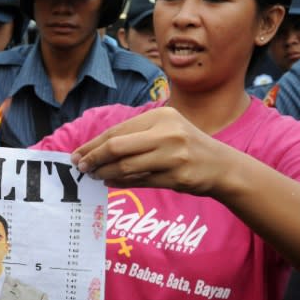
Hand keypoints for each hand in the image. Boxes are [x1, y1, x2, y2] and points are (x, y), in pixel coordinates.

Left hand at [70, 106, 231, 195]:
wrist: (222, 166)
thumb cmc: (186, 146)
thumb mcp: (165, 130)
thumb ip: (134, 136)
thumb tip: (96, 150)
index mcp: (161, 116)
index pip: (117, 131)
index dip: (93, 144)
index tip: (77, 154)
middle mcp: (167, 133)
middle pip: (117, 147)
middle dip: (94, 158)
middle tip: (81, 168)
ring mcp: (173, 156)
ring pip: (126, 167)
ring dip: (105, 173)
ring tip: (94, 176)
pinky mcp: (177, 177)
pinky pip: (140, 181)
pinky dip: (121, 183)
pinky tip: (110, 183)